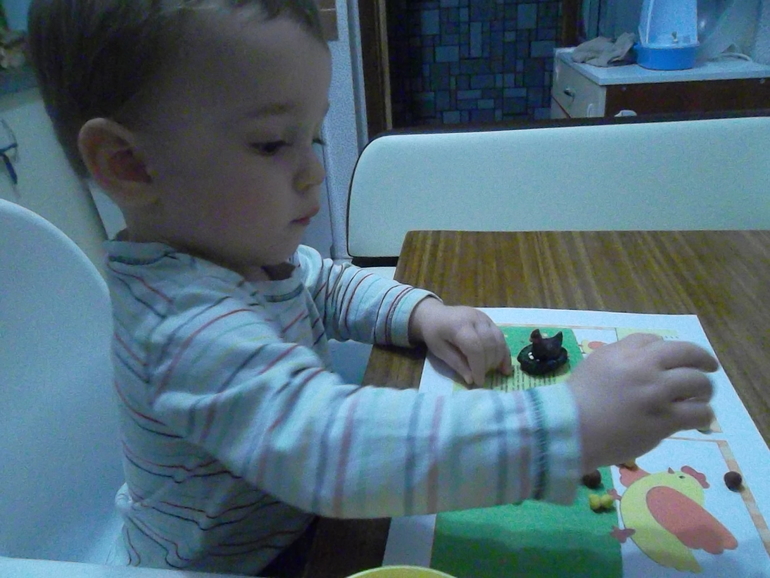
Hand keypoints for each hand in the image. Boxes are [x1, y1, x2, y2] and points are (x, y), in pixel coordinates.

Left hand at [409, 298, 511, 385]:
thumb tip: (471, 379)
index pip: (475, 347)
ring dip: (499, 359)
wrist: (435, 314)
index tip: (478, 381)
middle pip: (489, 344)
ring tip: (494, 372)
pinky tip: (505, 367)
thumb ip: (456, 363)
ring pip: (499, 340)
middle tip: (482, 376)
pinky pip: (500, 337)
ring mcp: (484, 318)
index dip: (479, 367)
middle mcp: (475, 319)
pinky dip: (504, 352)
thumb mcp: (439, 350)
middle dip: (488, 364)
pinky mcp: (489, 320)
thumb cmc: (434, 333)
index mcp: (459, 326)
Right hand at [568, 333, 717, 473]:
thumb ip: (619, 360)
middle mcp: (643, 367)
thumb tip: (643, 364)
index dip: (666, 351)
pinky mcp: (664, 419)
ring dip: (705, 390)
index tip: (668, 362)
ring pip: (699, 382)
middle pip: (687, 353)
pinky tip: (699, 420)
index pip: (655, 341)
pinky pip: (699, 413)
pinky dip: (704, 415)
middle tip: (709, 368)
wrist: (569, 430)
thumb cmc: (573, 402)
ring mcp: (656, 393)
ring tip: (702, 399)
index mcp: (623, 352)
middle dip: (703, 359)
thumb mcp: (593, 366)